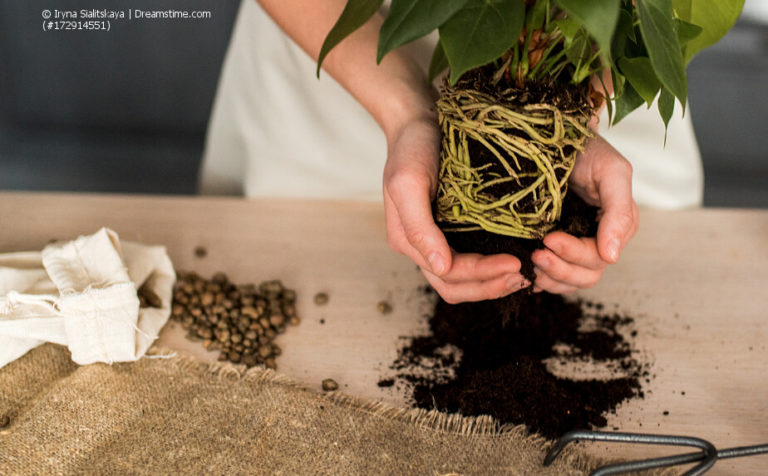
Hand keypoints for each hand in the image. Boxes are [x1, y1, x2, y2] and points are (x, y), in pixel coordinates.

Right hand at [382, 117, 527, 303]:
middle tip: (525, 277)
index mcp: (408, 240)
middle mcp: (422, 246)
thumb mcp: (407, 183)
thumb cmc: (412, 148)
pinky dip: (492, 267)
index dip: (482, 275)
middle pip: (456, 286)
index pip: (448, 274)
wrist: (418, 121)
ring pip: (464, 279)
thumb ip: (419, 227)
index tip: (516, 263)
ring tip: (524, 274)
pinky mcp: (452, 228)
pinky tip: (515, 257)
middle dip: (490, 286)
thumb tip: (440, 267)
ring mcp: (437, 239)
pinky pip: (471, 258)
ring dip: (492, 283)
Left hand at [531, 134, 637, 293]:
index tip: (548, 239)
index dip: (573, 253)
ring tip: (529, 262)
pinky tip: (525, 271)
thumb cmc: (589, 150)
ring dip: (549, 277)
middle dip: (560, 268)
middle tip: (535, 254)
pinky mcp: (555, 246)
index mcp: (617, 227)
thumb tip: (612, 257)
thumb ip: (619, 212)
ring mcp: (577, 245)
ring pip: (569, 280)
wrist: (559, 137)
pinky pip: (552, 277)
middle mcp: (599, 241)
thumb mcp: (611, 173)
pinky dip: (540, 280)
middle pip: (585, 275)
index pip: (598, 257)